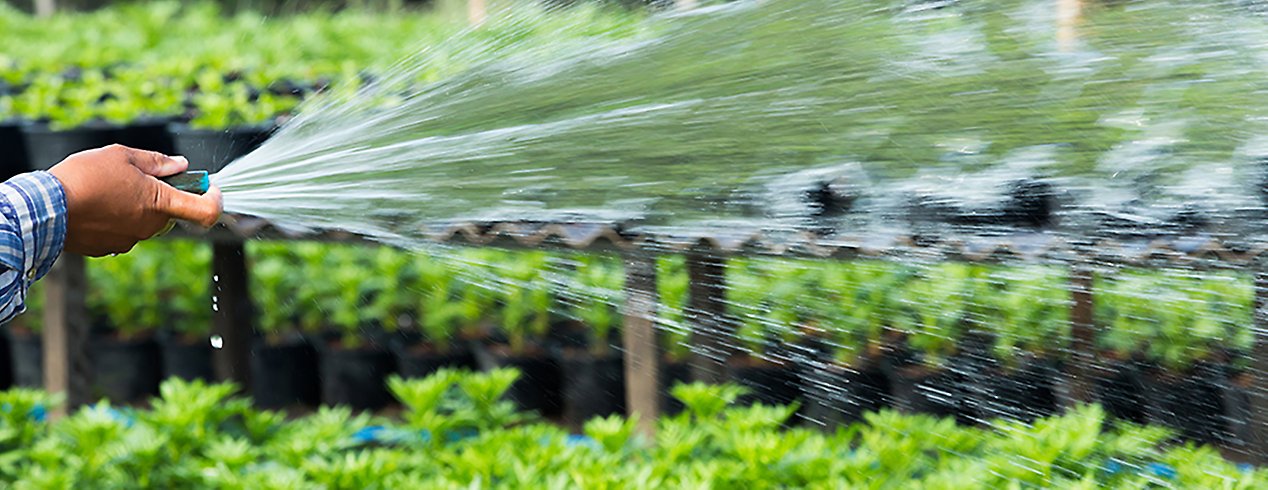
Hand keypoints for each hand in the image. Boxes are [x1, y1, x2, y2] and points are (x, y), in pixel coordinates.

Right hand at [48, 144, 222, 256]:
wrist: (46, 209)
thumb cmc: (84, 178)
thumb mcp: (122, 156)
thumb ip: (156, 162)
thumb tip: (180, 165)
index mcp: (159, 202)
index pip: (205, 210)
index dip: (216, 200)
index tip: (212, 189)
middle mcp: (150, 226)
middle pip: (171, 212)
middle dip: (163, 196)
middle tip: (138, 178)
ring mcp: (130, 239)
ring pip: (146, 221)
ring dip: (137, 206)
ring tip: (108, 190)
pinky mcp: (110, 248)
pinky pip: (124, 231)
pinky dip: (118, 219)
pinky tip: (97, 206)